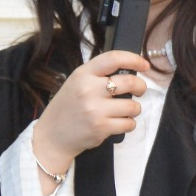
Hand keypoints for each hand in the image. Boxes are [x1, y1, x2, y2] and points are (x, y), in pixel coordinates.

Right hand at [29, 50, 154, 170]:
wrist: (51, 136)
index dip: (134, 59)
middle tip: (139, 91)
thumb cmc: (67, 109)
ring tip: (123, 111)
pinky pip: (129, 123)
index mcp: (83, 74)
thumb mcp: (75, 83)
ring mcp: (95, 109)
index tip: (144, 65)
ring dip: (133, 109)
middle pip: (129, 82)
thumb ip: (97, 76)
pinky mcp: (101, 127)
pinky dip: (128, 124)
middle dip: (140, 87)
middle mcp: (88, 89)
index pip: (113, 58)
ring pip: (133, 106)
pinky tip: (118, 123)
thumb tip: (130, 72)